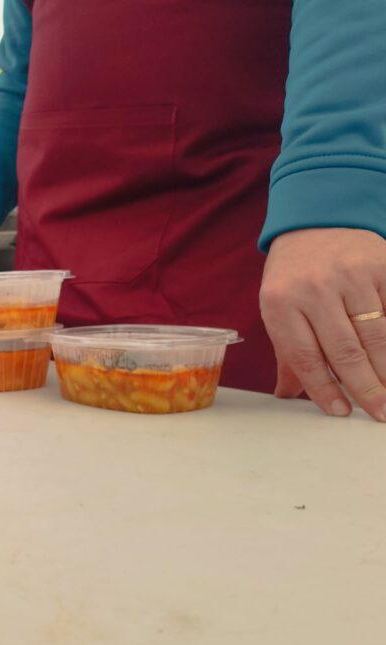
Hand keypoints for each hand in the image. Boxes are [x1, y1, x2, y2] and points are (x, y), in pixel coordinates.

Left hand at [260, 227, 385, 420]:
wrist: (316, 221)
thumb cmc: (293, 275)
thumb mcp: (278, 309)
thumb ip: (287, 352)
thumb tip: (287, 395)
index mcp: (280, 303)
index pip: (305, 357)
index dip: (324, 389)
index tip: (340, 412)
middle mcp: (314, 289)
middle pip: (345, 350)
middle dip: (366, 387)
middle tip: (380, 414)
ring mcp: (351, 276)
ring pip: (378, 334)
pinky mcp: (382, 265)